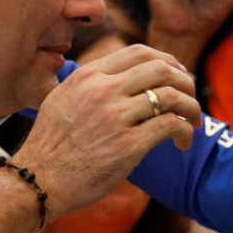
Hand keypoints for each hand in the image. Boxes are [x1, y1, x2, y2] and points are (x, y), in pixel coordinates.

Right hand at [15, 44, 201, 220]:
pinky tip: (182, 143)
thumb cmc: (51, 146)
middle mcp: (102, 90)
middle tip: (190, 98)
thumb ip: (89, 84)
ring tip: (193, 121)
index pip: (139, 52)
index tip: (177, 75)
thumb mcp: (61, 99)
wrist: (38, 180)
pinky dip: (185, 131)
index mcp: (88, 76)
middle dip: (185, 81)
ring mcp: (116, 117)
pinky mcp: (128, 145)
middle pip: (162, 69)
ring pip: (172, 96)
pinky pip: (171, 125)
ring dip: (191, 107)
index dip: (167, 61)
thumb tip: (120, 77)